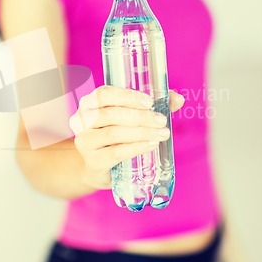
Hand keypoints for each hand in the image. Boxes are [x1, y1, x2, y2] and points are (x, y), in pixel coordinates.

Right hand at [69, 86, 184, 190]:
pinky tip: (151, 145)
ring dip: (141, 132)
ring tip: (162, 133)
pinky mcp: (93, 161)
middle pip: (110, 114)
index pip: (104, 94)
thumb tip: (178, 99)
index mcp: (90, 104)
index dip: (127, 96)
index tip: (149, 102)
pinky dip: (136, 147)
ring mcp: (85, 142)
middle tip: (161, 120)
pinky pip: (115, 152)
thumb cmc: (116, 136)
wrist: (98, 168)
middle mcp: (82, 120)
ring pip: (113, 133)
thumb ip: (154, 106)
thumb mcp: (130, 118)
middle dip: (139, 116)